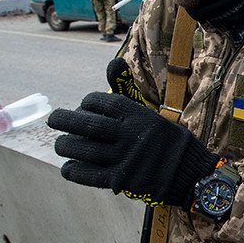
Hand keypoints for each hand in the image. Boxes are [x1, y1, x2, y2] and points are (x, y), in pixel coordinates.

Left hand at [47, 92, 219, 207]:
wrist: (190, 174)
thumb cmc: (166, 140)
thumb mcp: (151, 113)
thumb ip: (126, 91)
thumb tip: (113, 61)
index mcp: (140, 116)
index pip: (103, 103)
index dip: (88, 102)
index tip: (83, 105)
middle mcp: (132, 136)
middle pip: (88, 126)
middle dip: (65, 120)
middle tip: (53, 119)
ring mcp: (126, 160)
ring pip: (84, 150)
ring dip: (66, 146)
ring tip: (60, 144)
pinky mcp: (121, 181)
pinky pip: (89, 175)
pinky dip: (74, 170)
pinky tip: (68, 167)